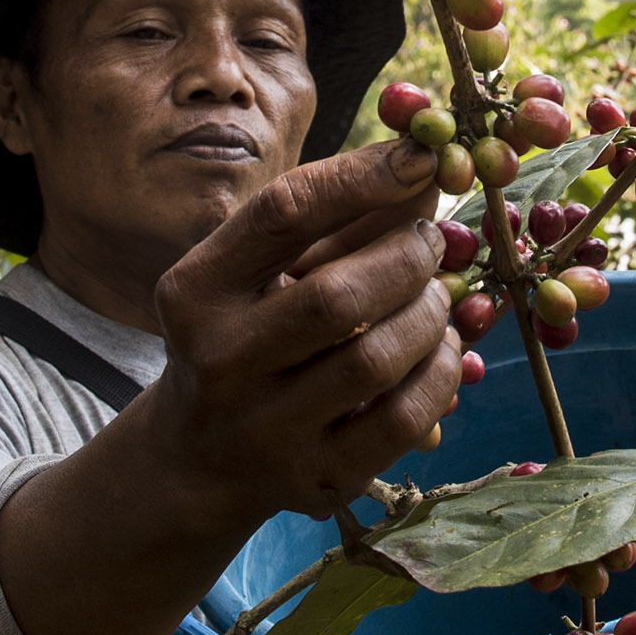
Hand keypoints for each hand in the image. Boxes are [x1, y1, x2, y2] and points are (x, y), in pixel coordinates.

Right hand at [0, 138, 460, 634]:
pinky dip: (441, 373)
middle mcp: (218, 362)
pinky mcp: (315, 477)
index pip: (283, 214)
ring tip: (431, 296)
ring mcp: (265, 429)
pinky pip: (404, 418)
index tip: (421, 158)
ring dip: (429, 314)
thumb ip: (337, 218)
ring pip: (378, 359)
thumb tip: (427, 166)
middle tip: (429, 244)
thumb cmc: (248, 332)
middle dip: (406, 258)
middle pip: (338, 297)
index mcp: (194, 291)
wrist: (203, 454)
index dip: (362, 178)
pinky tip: (439, 350)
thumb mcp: (263, 270)